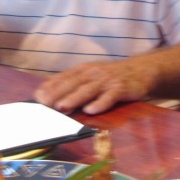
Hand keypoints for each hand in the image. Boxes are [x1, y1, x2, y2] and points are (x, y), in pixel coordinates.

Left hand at [34, 59, 149, 114]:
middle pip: (74, 83)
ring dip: (75, 98)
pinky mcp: (122, 88)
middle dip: (59, 93)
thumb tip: (46, 95)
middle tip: (46, 105)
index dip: (50, 87)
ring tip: (63, 107)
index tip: (37, 98)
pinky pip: (110, 97)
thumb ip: (72, 83)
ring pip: (89, 90)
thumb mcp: (91, 75)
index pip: (63, 78)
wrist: (142, 69)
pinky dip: (100, 103)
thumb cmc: (111, 76)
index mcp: (84, 70)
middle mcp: (94, 73)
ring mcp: (108, 80)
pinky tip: (91, 110)